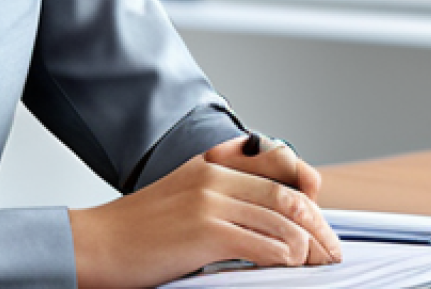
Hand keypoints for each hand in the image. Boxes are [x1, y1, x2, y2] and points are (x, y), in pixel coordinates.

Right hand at [69, 146, 341, 288]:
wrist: (98, 244)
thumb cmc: (141, 229)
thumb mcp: (183, 196)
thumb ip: (223, 194)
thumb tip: (270, 213)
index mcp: (209, 163)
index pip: (277, 162)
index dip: (307, 186)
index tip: (319, 214)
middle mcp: (213, 175)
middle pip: (289, 195)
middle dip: (320, 227)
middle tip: (331, 253)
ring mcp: (209, 201)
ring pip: (286, 221)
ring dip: (311, 249)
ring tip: (317, 266)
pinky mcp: (206, 232)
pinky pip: (268, 246)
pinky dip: (288, 260)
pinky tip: (288, 269)